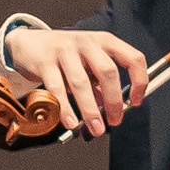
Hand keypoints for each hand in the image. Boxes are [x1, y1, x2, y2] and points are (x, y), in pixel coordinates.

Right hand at [1, 23, 146, 141]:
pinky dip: (66, 108)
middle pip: (108, 71)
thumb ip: (101, 84)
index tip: (136, 101)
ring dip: (90, 109)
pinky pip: (56, 88)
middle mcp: (87, 43)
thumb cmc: (66, 56)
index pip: (133, 58)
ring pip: (81, 82)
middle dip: (114, 101)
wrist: (30, 44)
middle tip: (114, 120)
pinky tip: (71, 121)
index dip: (139, 81)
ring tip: (95, 128)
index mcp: (105, 41)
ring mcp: (65, 50)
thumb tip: (111, 108)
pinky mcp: (45, 61)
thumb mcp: (89, 64)